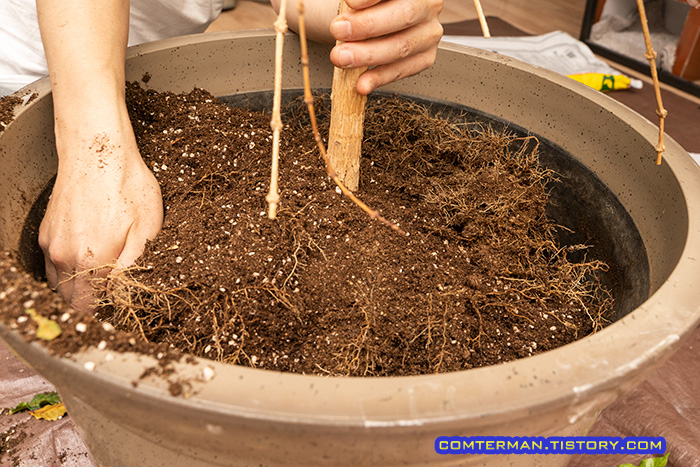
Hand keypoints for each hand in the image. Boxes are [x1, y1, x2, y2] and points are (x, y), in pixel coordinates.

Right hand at [38, 127, 161, 311]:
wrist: (97, 151)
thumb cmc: (126, 185)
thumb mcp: (148, 228)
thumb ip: (136, 265)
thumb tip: (130, 290)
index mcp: (93, 261)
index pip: (93, 307)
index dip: (108, 311)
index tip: (121, 309)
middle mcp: (65, 258)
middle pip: (74, 301)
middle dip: (92, 304)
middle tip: (113, 299)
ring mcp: (51, 245)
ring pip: (60, 284)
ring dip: (78, 289)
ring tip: (101, 282)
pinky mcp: (45, 232)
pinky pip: (52, 265)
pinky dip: (66, 270)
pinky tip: (85, 261)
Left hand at [329, 0, 443, 94]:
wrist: (372, 19)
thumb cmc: (367, 5)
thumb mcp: (362, 0)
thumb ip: (358, 2)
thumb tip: (351, 6)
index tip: (350, 2)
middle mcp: (428, 4)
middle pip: (404, 15)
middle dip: (367, 26)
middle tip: (338, 30)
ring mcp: (429, 32)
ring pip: (402, 46)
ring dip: (368, 55)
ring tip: (342, 58)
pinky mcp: (425, 56)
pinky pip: (402, 70)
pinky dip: (379, 77)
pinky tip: (362, 83)